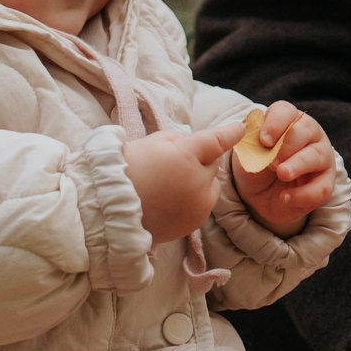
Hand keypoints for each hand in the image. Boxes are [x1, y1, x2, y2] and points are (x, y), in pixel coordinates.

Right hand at [124, 121, 243, 243]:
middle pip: (211, 164)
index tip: (241, 127)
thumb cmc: (126, 172)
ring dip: (199, 181)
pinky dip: (193, 199)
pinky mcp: (195, 223)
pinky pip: (203, 203)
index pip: (216, 141)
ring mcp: (198, 205)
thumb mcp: (149, 143)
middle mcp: (197, 182)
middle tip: (171, 165)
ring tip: (170, 186)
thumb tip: (192, 144)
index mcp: (185, 156)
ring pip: (210, 185)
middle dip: (199, 160)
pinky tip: (170, 200)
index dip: (230, 132)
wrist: (109, 212)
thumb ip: (176, 140)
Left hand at [232, 101, 337, 237]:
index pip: (285, 112)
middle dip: (287, 146)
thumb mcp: (247, 155)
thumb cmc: (256, 166)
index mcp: (287, 120)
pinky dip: (303, 195)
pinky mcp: (325, 182)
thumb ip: (251, 146)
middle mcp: (309, 134)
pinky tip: (285, 197)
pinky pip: (321, 188)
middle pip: (304, 130)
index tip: (263, 141)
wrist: (259, 196)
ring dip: (298, 165)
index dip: (275, 124)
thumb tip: (256, 143)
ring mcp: (321, 157)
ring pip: (316, 156)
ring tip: (282, 174)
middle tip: (271, 162)